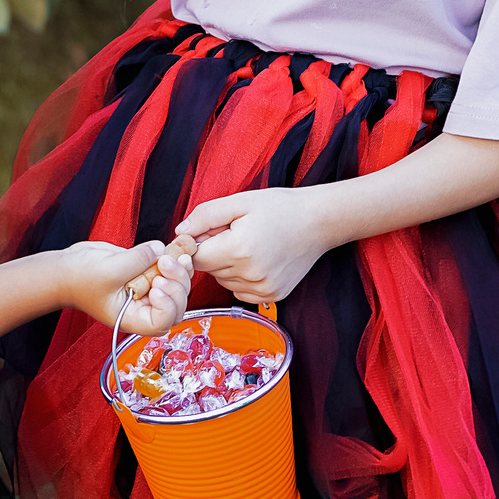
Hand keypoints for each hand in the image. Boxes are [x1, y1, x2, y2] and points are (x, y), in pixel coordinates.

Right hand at [61, 240, 194, 336]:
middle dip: (177, 284)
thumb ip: (139, 259)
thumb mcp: (109, 269)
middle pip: (176, 305)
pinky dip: (174, 262)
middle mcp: (142, 308)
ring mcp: (146, 291)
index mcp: (132, 317)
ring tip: (171, 254)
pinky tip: (171, 250)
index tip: (158, 284)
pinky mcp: (145, 275)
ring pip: (176, 289)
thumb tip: (161, 249)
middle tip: (167, 262)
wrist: (66, 268)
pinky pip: (169, 272)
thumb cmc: (78, 279)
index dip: (167, 304)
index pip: (162, 321)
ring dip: (179, 271)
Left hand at [176, 188, 333, 304]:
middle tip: (234, 232)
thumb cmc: (280, 208)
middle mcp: (251, 275)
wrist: (319, 221)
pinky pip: (239, 290)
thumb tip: (179, 234)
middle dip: (214, 251)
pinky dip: (241, 277)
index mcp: (239, 250)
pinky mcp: (272, 297)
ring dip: (227, 265)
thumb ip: (204, 216)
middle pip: (209, 270)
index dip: (196, 244)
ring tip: (248, 243)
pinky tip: (256, 259)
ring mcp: (263, 290)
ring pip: (223, 281)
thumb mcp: (239, 202)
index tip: (206, 232)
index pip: (196, 258)